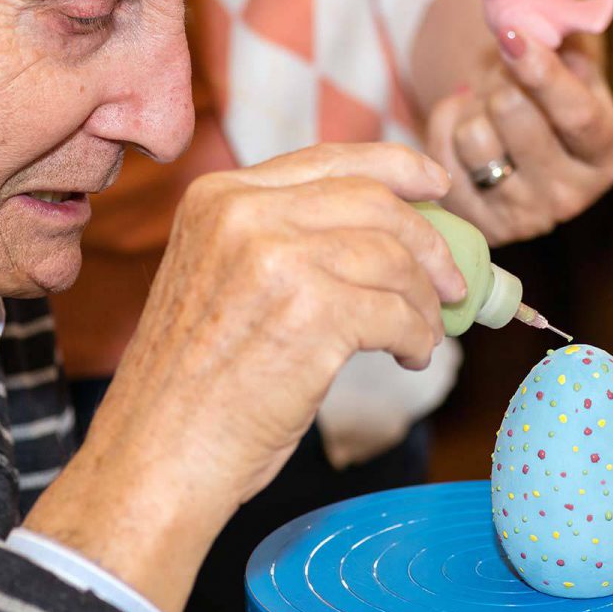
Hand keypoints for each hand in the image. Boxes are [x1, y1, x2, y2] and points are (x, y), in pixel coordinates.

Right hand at [25, 143, 465, 611]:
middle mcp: (245, 214)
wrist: (158, 453)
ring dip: (425, 299)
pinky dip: (419, 336)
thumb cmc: (191, 380)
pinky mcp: (312, 315)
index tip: (436, 185)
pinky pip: (398, 313)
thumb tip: (379, 232)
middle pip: (374, 200)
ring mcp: (277, 260)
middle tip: (454, 279)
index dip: (396, 166)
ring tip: (425, 333)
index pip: (328, 159)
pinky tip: (408, 357)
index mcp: (219, 197)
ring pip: (394, 257)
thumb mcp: (219, 277)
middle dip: (430, 239)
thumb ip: (280, 238)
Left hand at [424, 30, 612, 245]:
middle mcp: (572, 195)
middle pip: (514, 116)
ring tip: (485, 110)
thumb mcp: (565, 58)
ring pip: (472, 136)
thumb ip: (556, 33)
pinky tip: (464, 128)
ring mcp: (522, 218)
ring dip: (471, 108)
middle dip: (500, 81)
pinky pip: (438, 157)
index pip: (577, 114)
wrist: (512, 138)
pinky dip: (444, 127)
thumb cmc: (544, 92)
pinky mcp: (476, 225)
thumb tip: (525, 19)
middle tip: (504, 78)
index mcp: (608, 152)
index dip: (542, 72)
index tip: (512, 35)